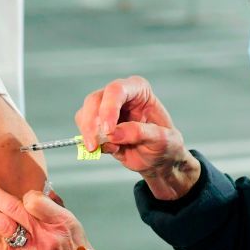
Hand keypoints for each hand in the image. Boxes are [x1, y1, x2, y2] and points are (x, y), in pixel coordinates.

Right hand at [75, 76, 200, 199]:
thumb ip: (139, 132)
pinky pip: (83, 129)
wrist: (159, 160)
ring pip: (84, 114)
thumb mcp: (162, 139)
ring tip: (113, 148)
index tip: (108, 131)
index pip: (116, 90)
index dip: (108, 108)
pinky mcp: (98, 125)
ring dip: (90, 134)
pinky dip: (91, 142)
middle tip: (95, 145)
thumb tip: (112, 133)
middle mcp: (120, 96)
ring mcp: (106, 110)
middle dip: (92, 123)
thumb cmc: (166, 145)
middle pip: (94, 100)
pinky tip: (111, 149)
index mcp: (138, 90)